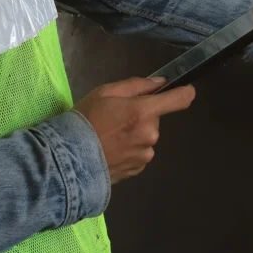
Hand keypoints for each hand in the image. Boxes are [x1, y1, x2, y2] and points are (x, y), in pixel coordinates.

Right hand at [74, 77, 194, 183]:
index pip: (180, 100)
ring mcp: (145, 154)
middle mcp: (151, 134)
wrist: (68, 160)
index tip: (184, 90)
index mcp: (144, 112)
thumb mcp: (105, 92)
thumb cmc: (85, 120)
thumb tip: (160, 82)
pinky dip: (129, 150)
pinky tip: (110, 150)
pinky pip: (139, 153)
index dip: (185, 92)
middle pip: (155, 118)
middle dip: (141, 115)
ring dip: (135, 134)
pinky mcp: (138, 169)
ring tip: (109, 137)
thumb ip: (137, 85)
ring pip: (146, 137)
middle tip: (115, 117)